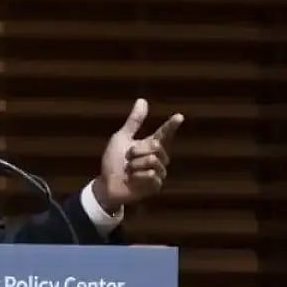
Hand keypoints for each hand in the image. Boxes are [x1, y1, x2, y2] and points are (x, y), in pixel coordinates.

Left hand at [93, 98, 183, 212]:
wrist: (106, 184)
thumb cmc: (113, 162)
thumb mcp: (121, 138)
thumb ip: (134, 121)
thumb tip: (142, 100)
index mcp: (150, 145)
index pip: (164, 133)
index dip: (171, 125)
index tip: (179, 116)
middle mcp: (158, 158)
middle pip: (156, 146)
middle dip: (137, 150)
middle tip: (127, 158)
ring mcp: (158, 172)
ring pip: (153, 160)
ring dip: (135, 165)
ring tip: (129, 171)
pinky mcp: (156, 186)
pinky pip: (151, 175)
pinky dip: (137, 176)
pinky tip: (133, 180)